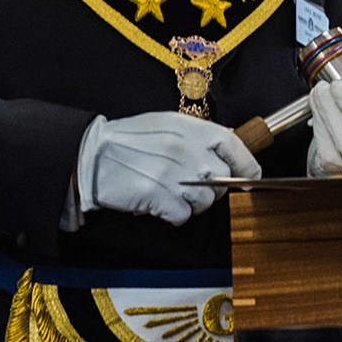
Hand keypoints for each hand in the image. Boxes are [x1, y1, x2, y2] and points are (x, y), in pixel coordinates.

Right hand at [79, 112, 260, 224]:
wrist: (92, 155)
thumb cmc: (129, 140)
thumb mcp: (167, 125)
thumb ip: (197, 137)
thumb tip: (225, 154)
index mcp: (190, 128)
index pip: (235, 147)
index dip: (247, 167)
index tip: (249, 179)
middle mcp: (186, 149)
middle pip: (223, 180)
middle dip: (212, 189)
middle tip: (190, 185)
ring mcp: (173, 174)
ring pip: (205, 202)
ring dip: (192, 204)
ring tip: (171, 193)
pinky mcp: (159, 196)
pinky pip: (183, 215)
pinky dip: (175, 215)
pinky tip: (161, 205)